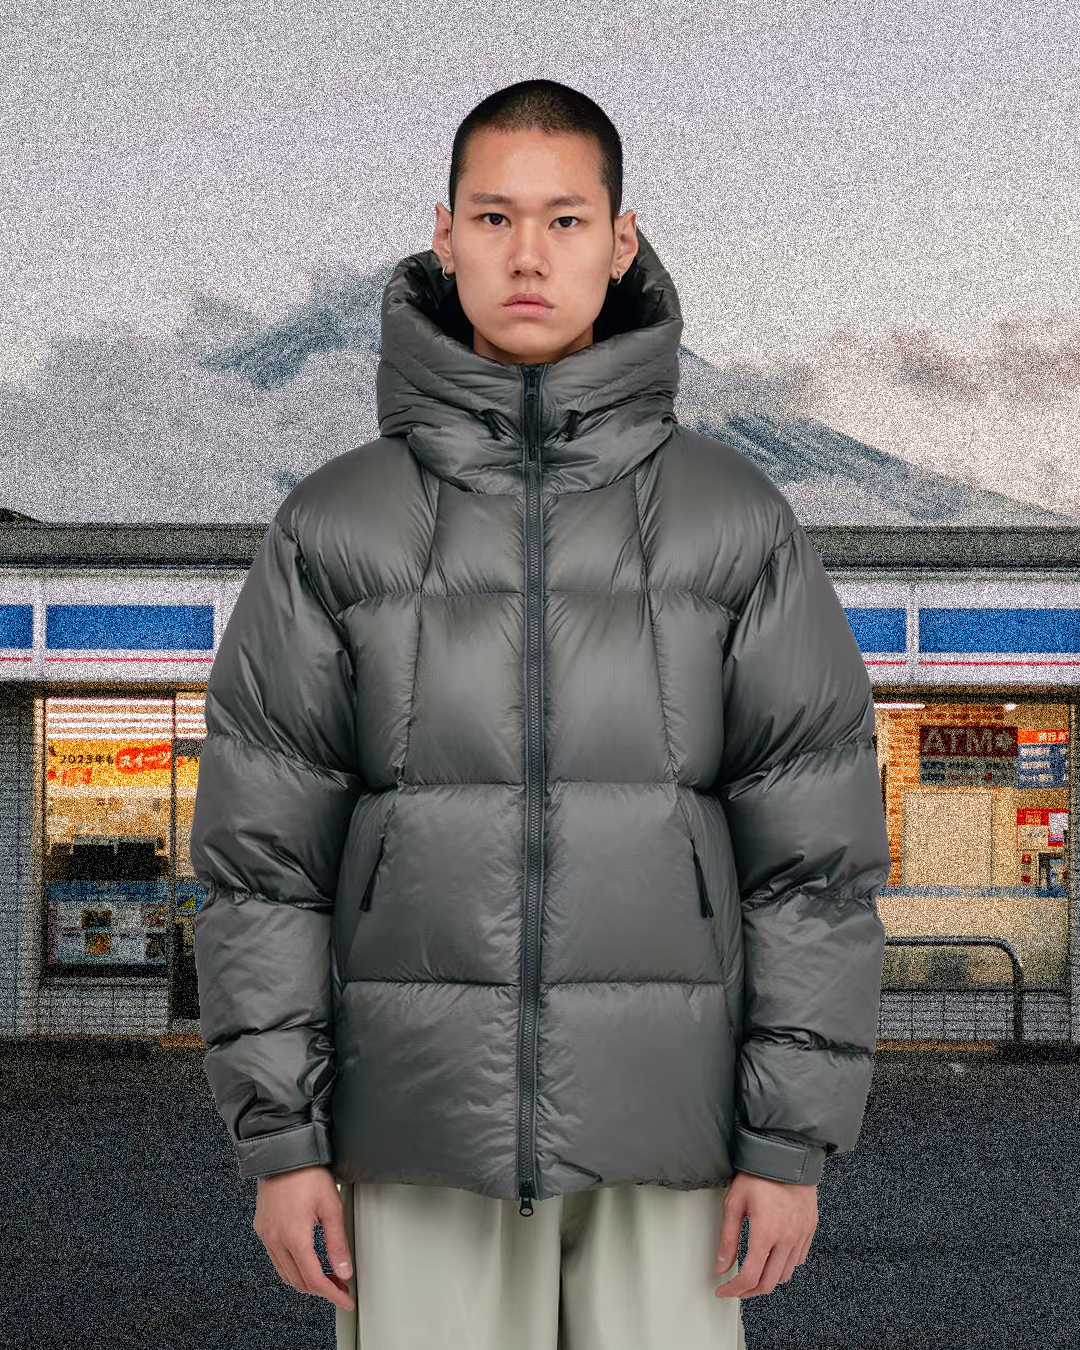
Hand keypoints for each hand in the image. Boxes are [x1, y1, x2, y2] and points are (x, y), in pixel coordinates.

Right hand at [253, 1164, 355, 1310]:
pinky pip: (276, 1258)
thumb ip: (337, 1243)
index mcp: (294, 1237)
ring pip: (285, 1273)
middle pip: (298, 1281)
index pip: (314, 1279)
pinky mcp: (262, 1228)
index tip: (345, 1299)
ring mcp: (266, 1235)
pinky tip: (306, 1260)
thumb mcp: (331, 1207)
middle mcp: (275, 1240)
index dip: (332, 1294)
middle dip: (321, 1289)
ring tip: (326, 1276)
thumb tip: (344, 1271)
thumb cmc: (307, 1173)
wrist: (284, 1152)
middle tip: (340, 1287)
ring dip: (306, 1280)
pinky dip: (292, 1266)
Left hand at [713, 1171, 817, 1299]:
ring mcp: (801, 1236)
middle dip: (749, 1291)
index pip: (749, 1276)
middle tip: (736, 1289)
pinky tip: (772, 1257)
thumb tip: (721, 1266)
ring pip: (785, 1275)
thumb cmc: (758, 1175)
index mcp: (765, 1232)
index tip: (723, 1291)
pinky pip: (798, 1260)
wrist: (786, 1155)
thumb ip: (728, 1238)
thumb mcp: (734, 1203)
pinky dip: (784, 1266)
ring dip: (767, 1280)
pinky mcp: (810, 1230)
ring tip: (753, 1274)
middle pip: (769, 1283)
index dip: (734, 1289)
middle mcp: (786, 1239)